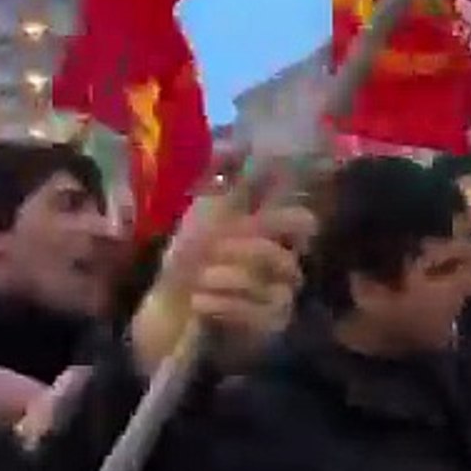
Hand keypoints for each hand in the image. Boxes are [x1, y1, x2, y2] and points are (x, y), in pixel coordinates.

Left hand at [131, 171, 317, 373]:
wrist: (167, 309)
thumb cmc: (190, 256)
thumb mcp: (208, 210)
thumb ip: (232, 178)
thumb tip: (247, 139)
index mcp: (273, 234)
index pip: (302, 222)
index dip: (286, 219)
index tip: (256, 219)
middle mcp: (285, 266)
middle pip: (282, 253)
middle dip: (243, 250)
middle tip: (212, 251)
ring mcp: (281, 300)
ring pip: (273, 284)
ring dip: (228, 278)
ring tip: (201, 279)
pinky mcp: (269, 331)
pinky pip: (259, 313)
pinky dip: (225, 303)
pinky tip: (201, 300)